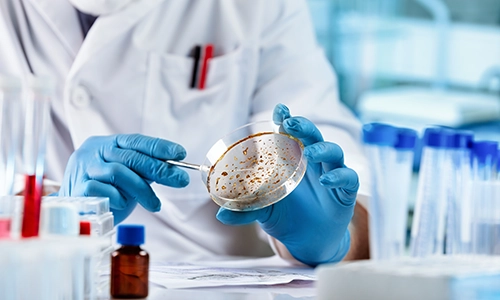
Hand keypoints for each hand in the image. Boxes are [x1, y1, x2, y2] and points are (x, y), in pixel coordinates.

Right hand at [56, 134, 188, 223]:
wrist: (76, 209)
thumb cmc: (106, 191)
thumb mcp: (128, 176)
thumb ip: (145, 170)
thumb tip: (175, 170)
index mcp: (107, 143)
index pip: (136, 140)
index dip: (159, 146)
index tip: (180, 153)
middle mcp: (94, 152)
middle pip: (131, 156)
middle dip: (159, 168)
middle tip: (180, 180)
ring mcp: (84, 169)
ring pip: (119, 173)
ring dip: (142, 190)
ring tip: (155, 204)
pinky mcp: (79, 189)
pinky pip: (105, 191)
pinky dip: (119, 198)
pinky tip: (124, 204)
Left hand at [216, 104, 358, 265]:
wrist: (309, 241)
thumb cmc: (286, 216)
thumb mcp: (264, 212)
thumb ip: (245, 210)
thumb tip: (220, 214)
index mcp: (293, 160)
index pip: (291, 134)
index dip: (286, 119)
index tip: (279, 109)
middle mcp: (313, 162)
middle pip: (312, 136)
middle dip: (303, 126)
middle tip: (291, 123)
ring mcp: (331, 173)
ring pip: (333, 151)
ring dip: (321, 148)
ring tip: (309, 153)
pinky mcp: (345, 191)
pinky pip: (348, 178)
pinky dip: (338, 176)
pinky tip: (326, 180)